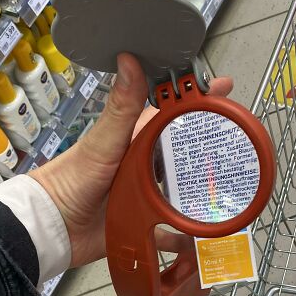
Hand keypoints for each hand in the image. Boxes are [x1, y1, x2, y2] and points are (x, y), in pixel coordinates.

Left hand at [32, 53, 232, 267]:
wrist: (52, 227)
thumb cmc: (72, 179)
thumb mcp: (104, 141)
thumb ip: (121, 106)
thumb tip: (130, 59)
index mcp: (135, 141)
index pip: (172, 115)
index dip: (196, 101)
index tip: (224, 89)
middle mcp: (143, 166)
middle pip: (183, 153)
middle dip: (210, 148)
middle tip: (242, 143)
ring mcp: (144, 195)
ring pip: (182, 190)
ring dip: (203, 192)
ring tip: (233, 189)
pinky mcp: (143, 224)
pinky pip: (171, 230)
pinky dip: (187, 234)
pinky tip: (206, 235)